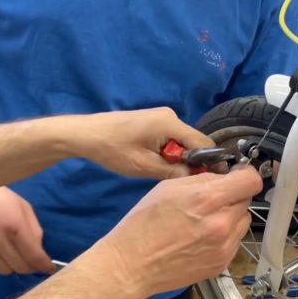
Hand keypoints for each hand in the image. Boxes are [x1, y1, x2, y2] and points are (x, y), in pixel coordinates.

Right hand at [0, 187, 55, 274]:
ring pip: (4, 271)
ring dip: (12, 266)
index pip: (34, 256)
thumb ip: (34, 230)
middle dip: (30, 266)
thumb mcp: (22, 206)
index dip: (44, 266)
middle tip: (31, 261)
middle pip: (21, 267)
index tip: (49, 269)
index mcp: (14, 226)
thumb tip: (39, 251)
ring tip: (11, 255)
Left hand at [72, 107, 215, 179]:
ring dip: (180, 158)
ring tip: (170, 175)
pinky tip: (159, 164)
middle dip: (194, 161)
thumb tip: (197, 178)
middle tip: (187, 182)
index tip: (210, 181)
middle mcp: (171, 116)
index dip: (210, 162)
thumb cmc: (113, 150)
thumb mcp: (145, 167)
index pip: (204, 143)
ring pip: (184, 142)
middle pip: (195, 142)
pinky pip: (173, 139)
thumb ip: (174, 172)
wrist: (86, 134)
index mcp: (171, 124)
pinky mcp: (155, 122)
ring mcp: (163, 117)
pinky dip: (171, 152)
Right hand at [91, 167, 262, 297]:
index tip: (236, 175)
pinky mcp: (222, 264)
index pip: (251, 181)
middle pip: (246, 201)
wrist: (132, 265)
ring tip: (204, 222)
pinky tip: (201, 239)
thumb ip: (202, 180)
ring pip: (242, 222)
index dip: (245, 174)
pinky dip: (224, 237)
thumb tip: (224, 177)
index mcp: (208, 200)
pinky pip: (234, 241)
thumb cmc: (144, 224)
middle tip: (210, 201)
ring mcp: (225, 247)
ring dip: (230, 217)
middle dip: (232, 197)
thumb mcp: (169, 188)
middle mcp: (223, 224)